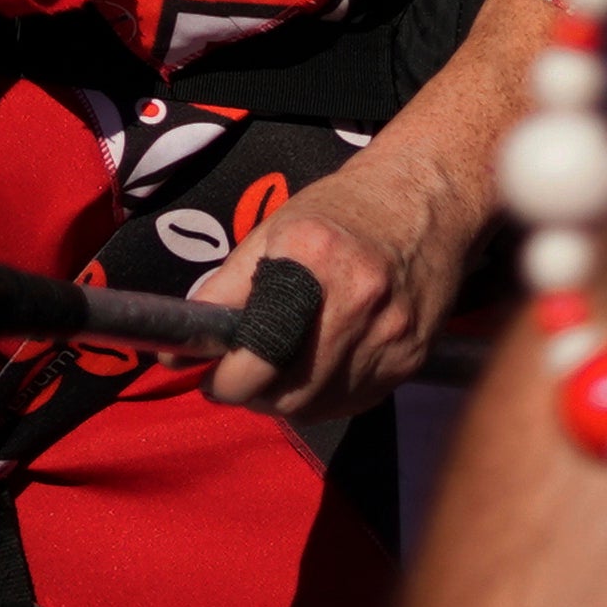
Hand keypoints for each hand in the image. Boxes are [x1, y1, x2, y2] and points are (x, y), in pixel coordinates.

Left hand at [193, 143, 470, 424]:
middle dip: (252, 393)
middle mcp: (355, 300)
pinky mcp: (411, 360)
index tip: (210, 375)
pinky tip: (321, 364)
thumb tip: (178, 348)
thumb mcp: (274, 229)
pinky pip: (351, 403)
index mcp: (311, 258)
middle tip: (242, 373)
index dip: (224, 377)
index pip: (255, 352)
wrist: (429, 199)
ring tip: (280, 366)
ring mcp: (389, 334)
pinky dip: (324, 396)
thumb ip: (225, 289)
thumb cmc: (343, 210)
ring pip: (316, 407)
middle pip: (284, 393)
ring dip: (286, 398)